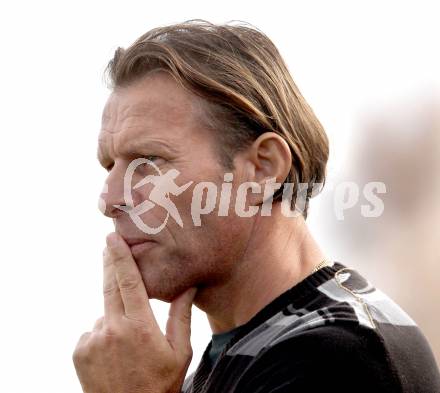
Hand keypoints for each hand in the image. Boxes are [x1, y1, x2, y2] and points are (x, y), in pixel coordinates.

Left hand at [72, 232, 196, 392]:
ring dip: (115, 315)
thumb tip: (188, 286)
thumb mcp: (179, 351)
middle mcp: (113, 329)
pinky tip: (114, 352)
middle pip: (109, 286)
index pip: (129, 282)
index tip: (112, 238)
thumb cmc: (160, 384)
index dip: (120, 257)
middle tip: (108, 245)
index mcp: (140, 326)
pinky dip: (104, 332)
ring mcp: (93, 340)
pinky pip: (93, 330)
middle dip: (109, 264)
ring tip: (128, 343)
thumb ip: (181, 315)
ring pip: (105, 312)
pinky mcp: (80, 351)